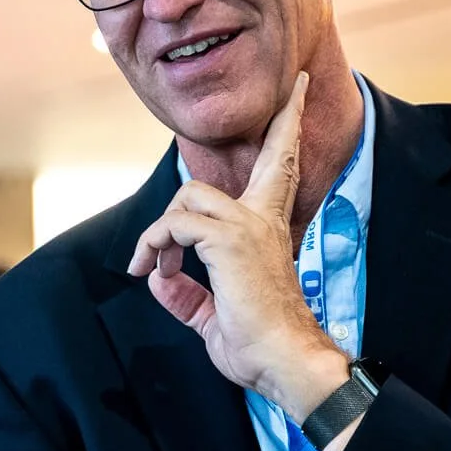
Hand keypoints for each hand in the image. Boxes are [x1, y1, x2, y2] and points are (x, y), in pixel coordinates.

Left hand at [126, 71, 348, 415]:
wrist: (284, 362)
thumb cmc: (260, 344)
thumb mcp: (215, 316)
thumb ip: (188, 296)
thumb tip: (159, 282)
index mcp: (268, 229)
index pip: (282, 169)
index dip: (287, 127)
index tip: (297, 89)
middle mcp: (263, 218)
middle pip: (252, 161)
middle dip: (260, 140)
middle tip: (273, 116)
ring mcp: (247, 225)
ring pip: (188, 195)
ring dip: (160, 232)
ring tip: (153, 269)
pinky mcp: (227, 239)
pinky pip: (175, 225)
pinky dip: (153, 245)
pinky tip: (152, 270)